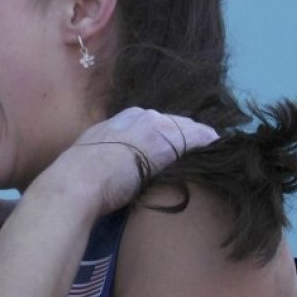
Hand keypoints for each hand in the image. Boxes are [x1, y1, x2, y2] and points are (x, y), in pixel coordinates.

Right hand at [61, 108, 218, 213]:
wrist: (79, 181)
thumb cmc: (79, 176)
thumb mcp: (94, 153)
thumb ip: (110, 152)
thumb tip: (114, 163)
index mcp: (123, 118)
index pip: (155, 122)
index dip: (167, 136)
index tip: (173, 148)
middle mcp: (142, 115)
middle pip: (174, 123)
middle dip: (186, 136)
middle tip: (198, 150)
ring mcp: (157, 126)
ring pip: (188, 129)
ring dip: (199, 141)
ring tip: (212, 151)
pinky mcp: (170, 143)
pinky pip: (198, 139)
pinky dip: (208, 144)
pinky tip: (217, 151)